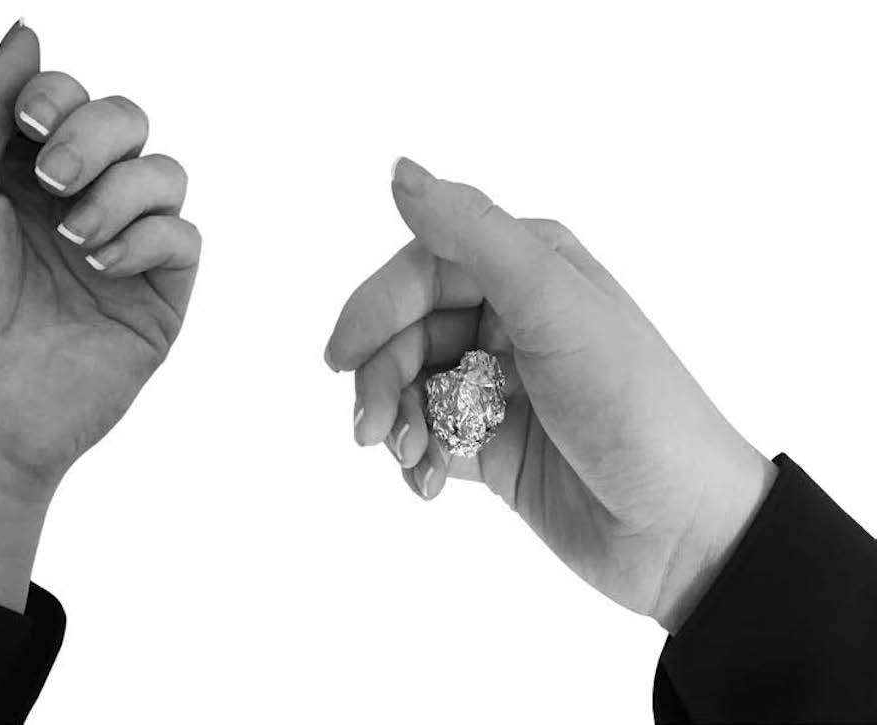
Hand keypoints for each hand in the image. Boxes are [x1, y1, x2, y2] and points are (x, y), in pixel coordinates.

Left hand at [0, 22, 198, 609]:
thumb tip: (27, 31)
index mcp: (19, 177)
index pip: (69, 100)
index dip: (60, 96)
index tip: (31, 124)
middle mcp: (75, 206)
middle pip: (127, 120)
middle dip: (95, 134)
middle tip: (54, 179)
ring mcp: (120, 251)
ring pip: (166, 171)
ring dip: (121, 189)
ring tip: (73, 238)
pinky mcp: (155, 298)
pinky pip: (183, 236)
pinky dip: (146, 238)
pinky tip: (98, 265)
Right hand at [324, 158, 774, 631]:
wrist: (684, 529)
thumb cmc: (634, 407)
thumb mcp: (554, 309)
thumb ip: (474, 236)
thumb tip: (399, 171)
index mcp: (530, 268)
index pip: (425, 268)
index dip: (376, 308)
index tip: (341, 356)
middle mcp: (512, 317)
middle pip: (407, 330)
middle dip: (380, 377)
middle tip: (366, 429)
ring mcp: (500, 382)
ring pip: (408, 385)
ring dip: (395, 421)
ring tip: (408, 458)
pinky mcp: (493, 441)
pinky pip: (426, 435)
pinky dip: (415, 458)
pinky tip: (427, 484)